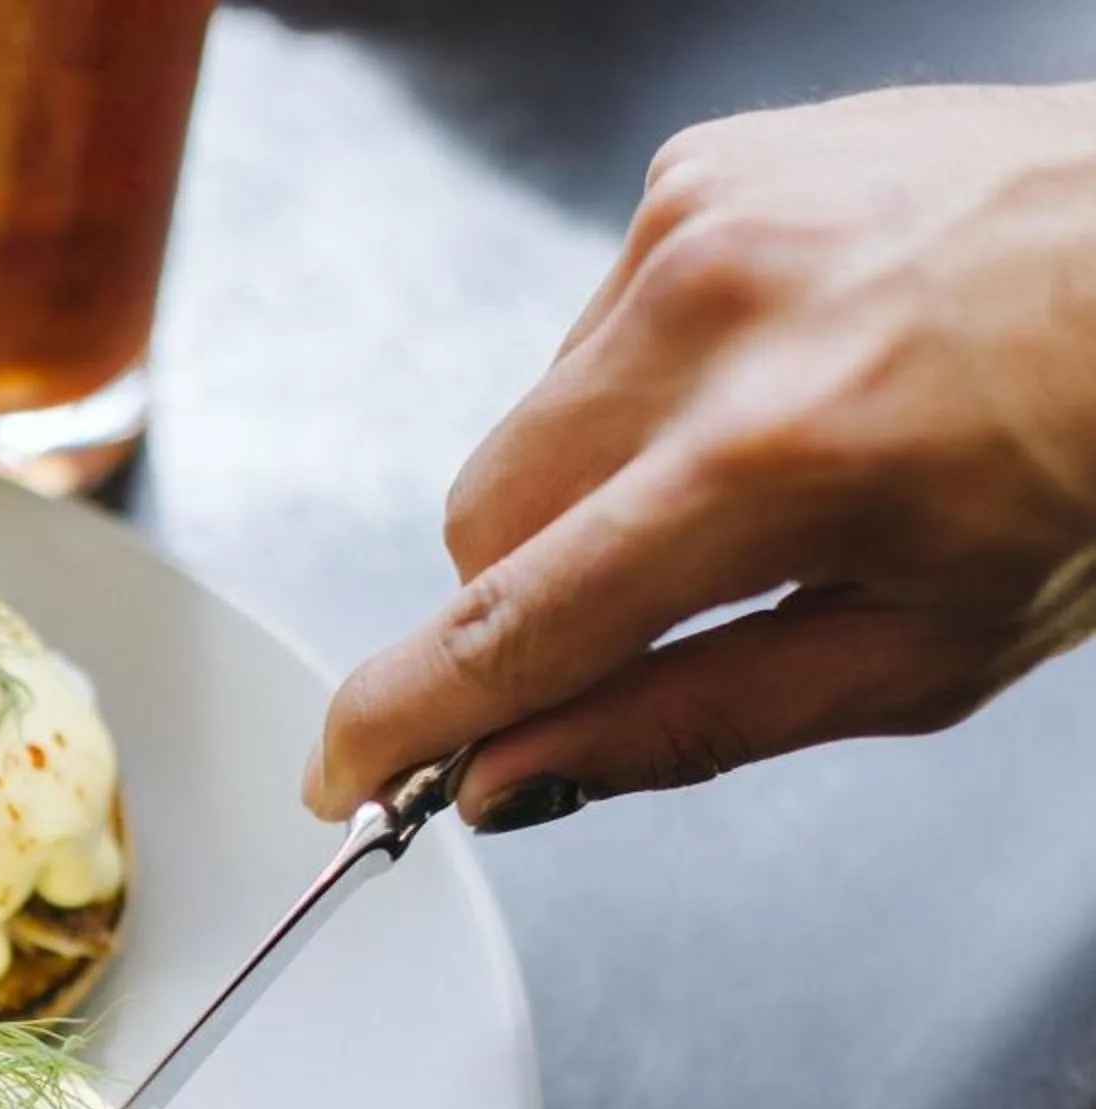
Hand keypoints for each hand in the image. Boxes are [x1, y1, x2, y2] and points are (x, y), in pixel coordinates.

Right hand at [305, 84, 1095, 829]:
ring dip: (595, 486)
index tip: (343, 771)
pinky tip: (773, 373)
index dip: (403, 716)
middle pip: (481, 527)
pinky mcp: (695, 169)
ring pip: (525, 430)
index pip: (511, 625)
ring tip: (759, 469)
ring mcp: (697, 219)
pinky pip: (585, 331)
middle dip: (532, 601)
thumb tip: (517, 776)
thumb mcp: (927, 649)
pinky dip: (646, 383)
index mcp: (779, 460)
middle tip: (647, 620)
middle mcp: (718, 317)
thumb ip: (692, 722)